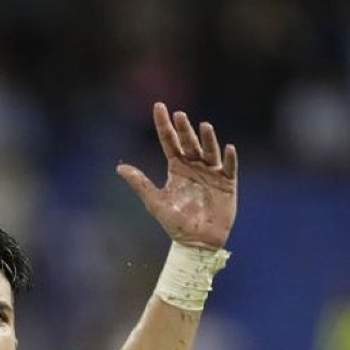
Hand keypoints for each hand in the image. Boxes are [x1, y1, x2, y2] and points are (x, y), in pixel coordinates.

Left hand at [117, 103, 237, 248]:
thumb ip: (140, 183)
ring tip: (204, 126)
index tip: (160, 106)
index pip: (169, 142)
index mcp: (177, 168)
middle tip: (179, 115)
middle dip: (184, 129)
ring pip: (209, 152)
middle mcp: (194, 167)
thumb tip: (119, 167)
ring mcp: (212, 174)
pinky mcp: (227, 184)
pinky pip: (230, 169)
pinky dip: (229, 159)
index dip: (164, 125)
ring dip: (207, 139)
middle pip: (189, 143)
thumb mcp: (155, 202)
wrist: (196, 242)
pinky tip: (227, 148)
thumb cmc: (175, 223)